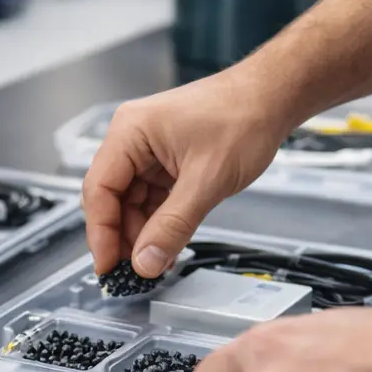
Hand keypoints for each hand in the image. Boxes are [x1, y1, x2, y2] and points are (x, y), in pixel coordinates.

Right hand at [82, 71, 287, 277]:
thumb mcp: (206, 181)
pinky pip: (151, 199)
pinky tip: (167, 244)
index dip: (100, 233)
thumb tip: (145, 262)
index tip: (108, 267)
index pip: (99, 189)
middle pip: (111, 199)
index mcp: (130, 132)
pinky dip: (158, 223)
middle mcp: (131, 140)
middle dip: (123, 237)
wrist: (272, 99)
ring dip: (142, 234)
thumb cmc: (243, 118)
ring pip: (131, 203)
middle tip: (135, 272)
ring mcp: (148, 152)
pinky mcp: (165, 162)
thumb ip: (173, 225)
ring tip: (157, 261)